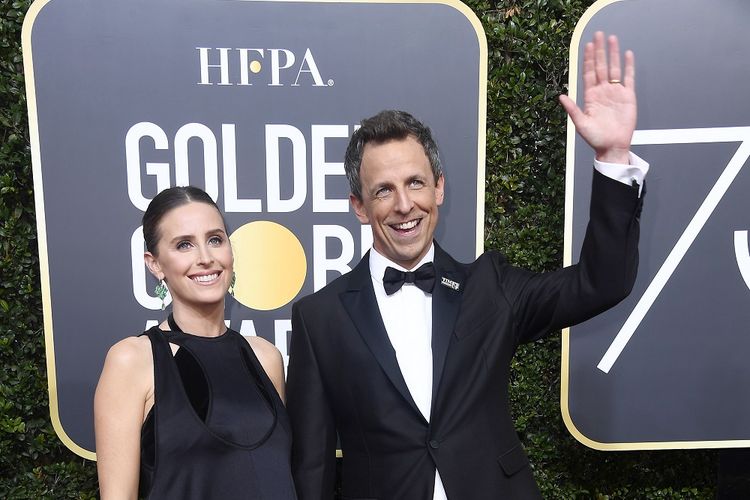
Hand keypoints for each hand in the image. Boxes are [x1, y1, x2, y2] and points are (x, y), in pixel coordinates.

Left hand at [559, 32, 635, 163]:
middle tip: (599, 35)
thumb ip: (572, 109)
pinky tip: (627, 55)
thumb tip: (561, 96)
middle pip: (601, 66)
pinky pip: (628, 78)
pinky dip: (628, 67)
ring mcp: (615, 93)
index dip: (588, 59)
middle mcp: (602, 92)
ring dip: (613, 54)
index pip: (589, 73)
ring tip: (612, 39)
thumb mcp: (581, 124)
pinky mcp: (628, 96)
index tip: (588, 46)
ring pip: (614, 69)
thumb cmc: (596, 138)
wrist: (612, 147)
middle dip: (599, 51)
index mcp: (590, 96)